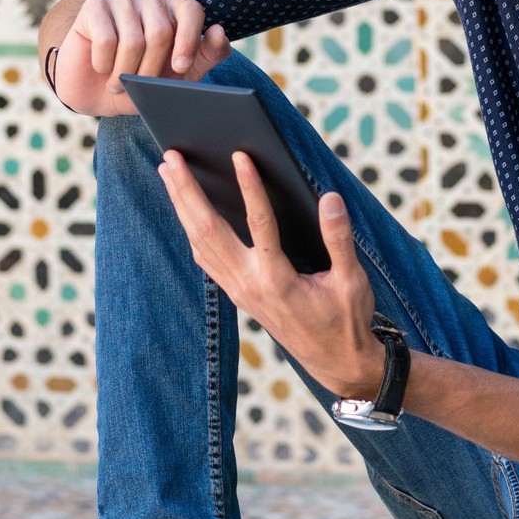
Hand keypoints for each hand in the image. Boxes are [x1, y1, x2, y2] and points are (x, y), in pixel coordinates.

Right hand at [51, 0, 230, 116]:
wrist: (98, 95)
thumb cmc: (142, 83)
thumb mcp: (181, 76)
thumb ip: (206, 56)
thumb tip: (218, 32)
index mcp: (174, 8)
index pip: (190, 10)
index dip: (188, 40)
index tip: (181, 68)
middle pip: (160, 30)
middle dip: (151, 68)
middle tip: (139, 84)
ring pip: (133, 39)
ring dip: (125, 71)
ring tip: (118, 83)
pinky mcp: (94, 6)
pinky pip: (106, 39)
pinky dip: (104, 64)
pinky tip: (101, 67)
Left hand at [157, 149, 383, 399]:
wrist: (334, 362)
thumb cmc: (345, 319)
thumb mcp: (351, 280)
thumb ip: (339, 238)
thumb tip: (330, 199)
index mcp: (278, 279)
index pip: (260, 224)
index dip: (250, 187)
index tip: (240, 156)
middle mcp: (249, 284)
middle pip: (208, 230)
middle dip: (188, 191)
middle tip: (171, 157)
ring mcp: (238, 290)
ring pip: (199, 242)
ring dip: (181, 206)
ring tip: (167, 173)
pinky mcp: (237, 294)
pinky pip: (204, 258)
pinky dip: (190, 230)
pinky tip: (185, 212)